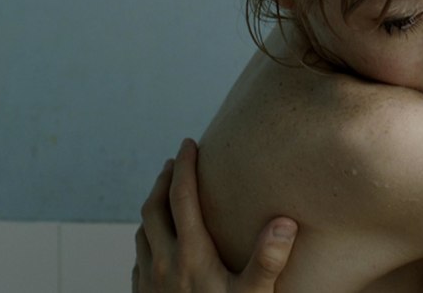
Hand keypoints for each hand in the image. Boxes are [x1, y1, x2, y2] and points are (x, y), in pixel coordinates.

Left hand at [133, 138, 298, 292]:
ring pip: (141, 230)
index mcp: (189, 255)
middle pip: (153, 207)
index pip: (182, 197)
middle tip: (175, 161)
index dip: (185, 166)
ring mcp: (148, 282)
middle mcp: (162, 263)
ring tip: (166, 195)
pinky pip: (139, 256)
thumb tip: (284, 221)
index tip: (189, 144)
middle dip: (164, 179)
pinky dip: (147, 236)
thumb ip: (268, 261)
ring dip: (152, 206)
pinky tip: (159, 242)